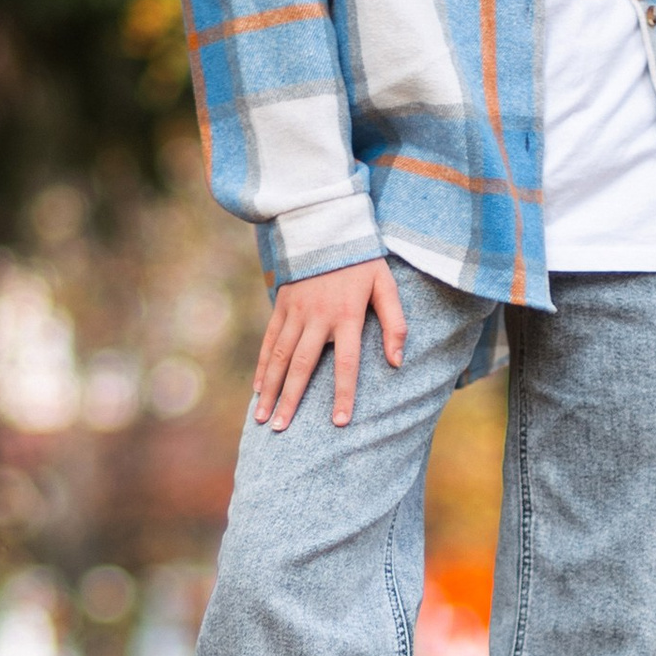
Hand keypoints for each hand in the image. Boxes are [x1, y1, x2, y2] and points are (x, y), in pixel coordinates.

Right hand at [252, 258, 405, 432]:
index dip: (342, 393)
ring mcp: (296, 311)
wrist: (327, 226)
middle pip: (303, 365)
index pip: (346, 363)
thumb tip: (397, 361)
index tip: (338, 422)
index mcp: (347, 315)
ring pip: (281, 356)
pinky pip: (270, 340)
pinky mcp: (282, 305)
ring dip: (271, 388)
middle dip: (292, 400)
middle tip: (281, 429)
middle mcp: (318, 316)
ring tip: (264, 417)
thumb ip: (395, 322)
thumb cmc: (362, 260)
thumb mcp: (385, 285)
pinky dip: (263, 365)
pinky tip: (259, 388)